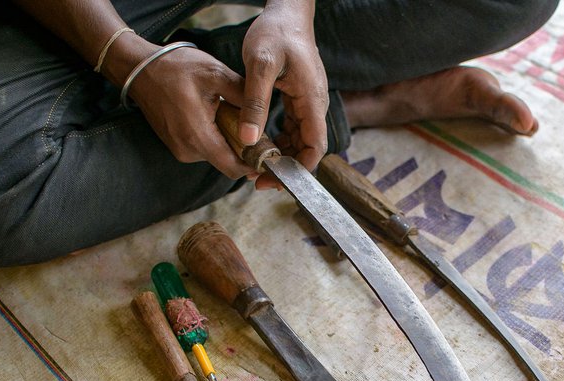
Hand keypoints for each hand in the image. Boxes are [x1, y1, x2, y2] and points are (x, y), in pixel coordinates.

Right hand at [126, 41, 255, 179]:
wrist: (139, 69)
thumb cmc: (176, 68)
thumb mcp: (216, 74)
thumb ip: (244, 96)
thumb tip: (266, 115)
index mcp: (198, 136)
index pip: (232, 167)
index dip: (254, 165)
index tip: (269, 156)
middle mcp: (187, 150)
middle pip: (227, 162)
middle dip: (243, 148)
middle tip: (255, 127)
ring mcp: (180, 150)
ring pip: (216, 154)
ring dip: (228, 140)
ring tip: (228, 113)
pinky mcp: (176, 145)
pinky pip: (203, 148)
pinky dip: (215, 136)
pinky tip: (214, 115)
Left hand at [239, 0, 328, 188]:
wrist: (286, 12)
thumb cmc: (275, 33)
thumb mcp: (260, 65)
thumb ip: (254, 102)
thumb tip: (247, 139)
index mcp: (311, 99)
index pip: (316, 145)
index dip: (300, 168)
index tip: (277, 179)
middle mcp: (314, 104)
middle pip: (308, 147)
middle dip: (288, 167)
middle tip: (260, 180)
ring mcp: (308, 102)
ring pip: (300, 139)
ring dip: (283, 154)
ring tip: (257, 165)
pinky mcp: (299, 99)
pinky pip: (293, 127)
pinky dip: (280, 139)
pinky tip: (260, 143)